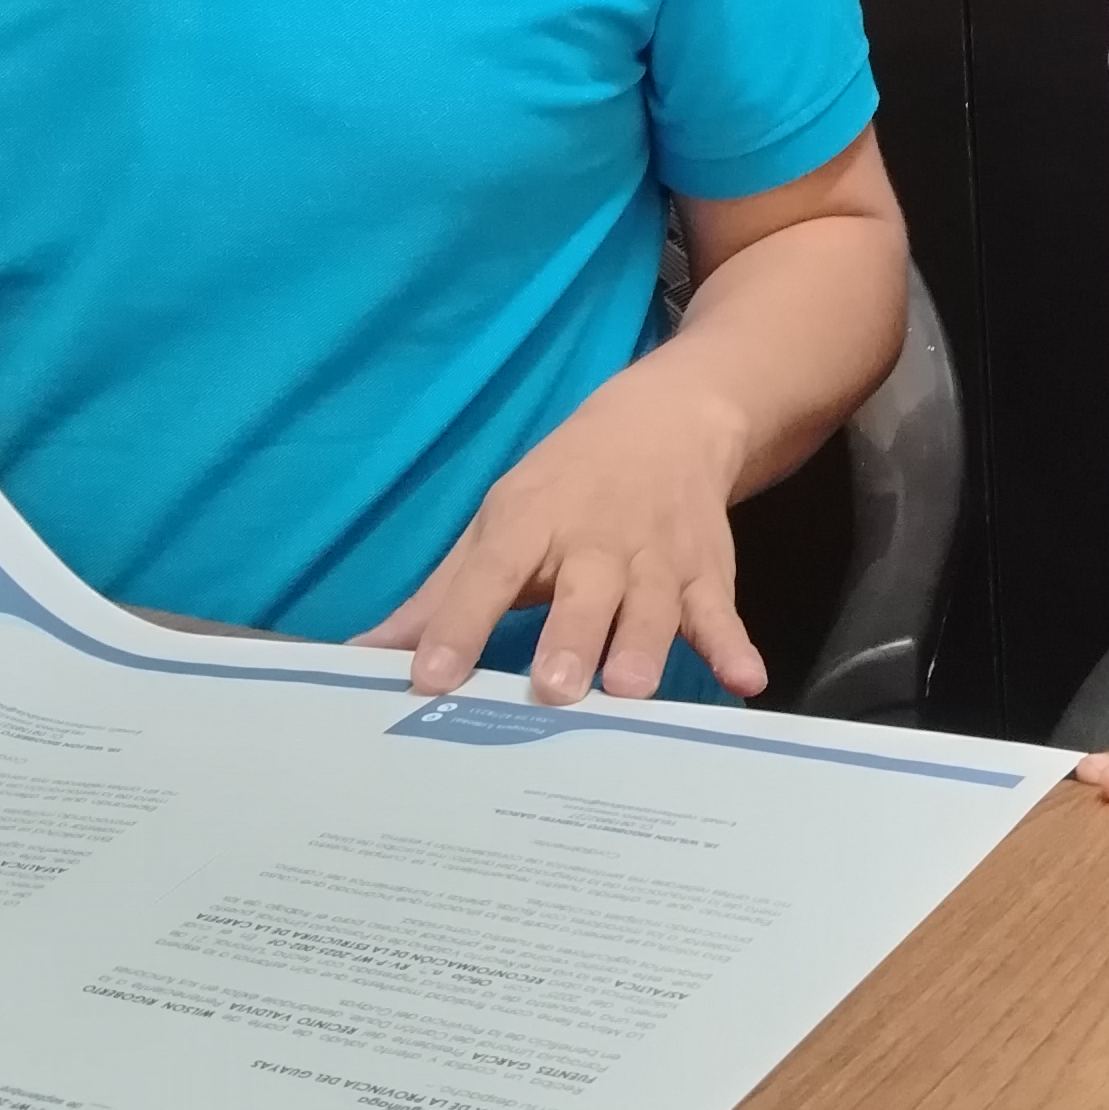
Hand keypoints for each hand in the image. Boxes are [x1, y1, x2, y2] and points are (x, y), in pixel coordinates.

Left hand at [354, 378, 763, 703]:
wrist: (671, 419)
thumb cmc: (565, 484)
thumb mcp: (499, 521)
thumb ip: (441, 597)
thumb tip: (362, 656)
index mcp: (531, 521)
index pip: (489, 571)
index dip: (458, 625)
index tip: (429, 679)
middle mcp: (596, 538)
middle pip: (585, 590)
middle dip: (572, 637)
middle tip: (556, 688)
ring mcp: (657, 555)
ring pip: (653, 603)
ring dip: (646, 643)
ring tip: (631, 690)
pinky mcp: (707, 570)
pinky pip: (721, 610)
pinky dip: (735, 643)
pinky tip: (746, 681)